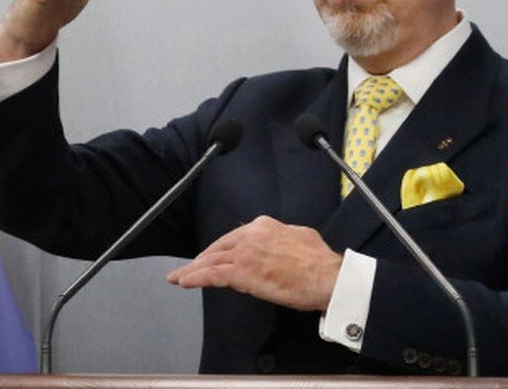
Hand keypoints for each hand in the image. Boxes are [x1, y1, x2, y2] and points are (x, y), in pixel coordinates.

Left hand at [167, 215, 342, 310]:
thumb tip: (277, 244)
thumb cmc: (320, 262)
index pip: (233, 238)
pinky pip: (212, 275)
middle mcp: (250, 235)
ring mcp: (245, 253)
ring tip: (179, 277)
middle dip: (202, 259)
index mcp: (263, 225)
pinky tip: (184, 282)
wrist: (328, 277)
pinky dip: (195, 278)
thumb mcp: (300, 236)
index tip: (212, 257)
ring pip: (211, 261)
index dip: (219, 250)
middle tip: (189, 269)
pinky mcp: (243, 273)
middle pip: (218, 248)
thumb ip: (282, 237)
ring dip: (193, 270)